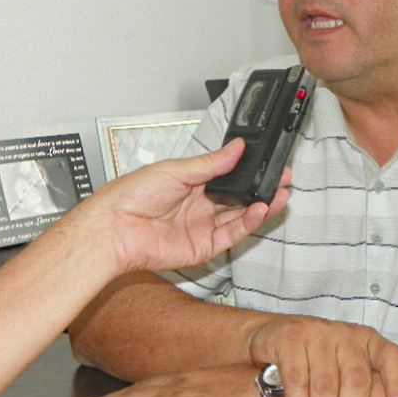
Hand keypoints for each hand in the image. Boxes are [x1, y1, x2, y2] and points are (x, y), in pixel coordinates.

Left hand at [77, 138, 289, 276]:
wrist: (115, 228)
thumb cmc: (132, 196)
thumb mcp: (176, 169)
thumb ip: (211, 163)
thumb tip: (236, 148)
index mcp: (191, 183)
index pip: (228, 176)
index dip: (249, 171)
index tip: (268, 162)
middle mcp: (199, 206)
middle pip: (238, 198)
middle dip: (261, 188)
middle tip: (282, 178)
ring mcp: (202, 228)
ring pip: (240, 217)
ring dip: (260, 206)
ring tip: (279, 194)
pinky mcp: (203, 248)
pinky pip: (232, 236)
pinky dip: (248, 224)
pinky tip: (259, 210)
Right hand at [246, 317, 397, 396]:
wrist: (276, 334)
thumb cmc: (319, 360)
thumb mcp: (345, 366)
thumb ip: (361, 390)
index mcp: (367, 340)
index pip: (392, 357)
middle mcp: (346, 333)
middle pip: (356, 380)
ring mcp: (318, 333)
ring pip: (325, 384)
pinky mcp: (291, 337)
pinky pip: (297, 379)